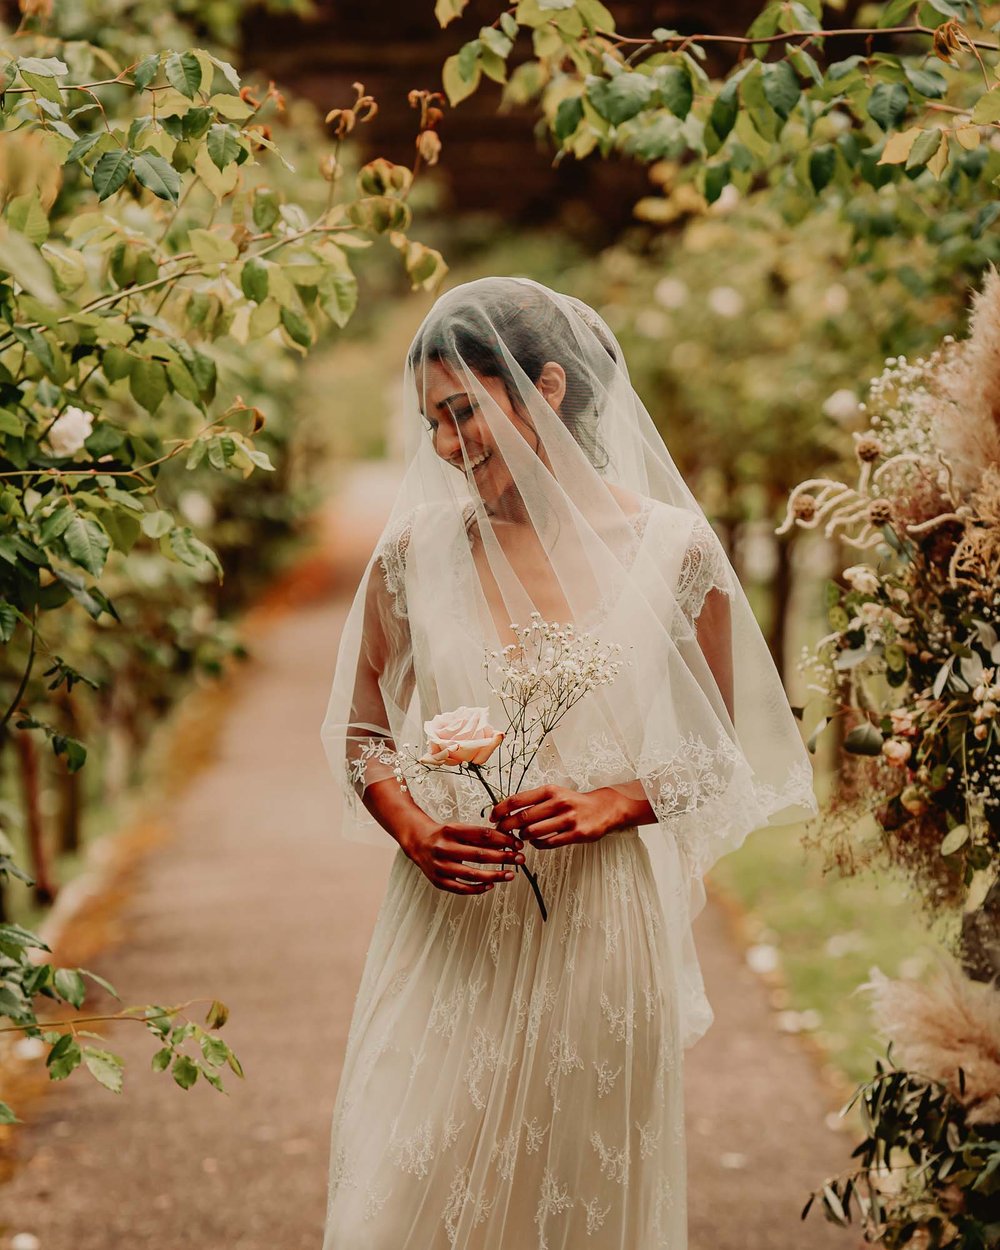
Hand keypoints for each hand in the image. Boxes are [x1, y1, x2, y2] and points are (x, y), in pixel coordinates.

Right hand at [400, 820, 525, 894]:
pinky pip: (461, 888)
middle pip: (479, 854)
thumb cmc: (444, 835)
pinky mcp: (438, 881)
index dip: (503, 839)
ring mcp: (440, 866)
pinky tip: (491, 884)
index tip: (517, 843)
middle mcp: (444, 848)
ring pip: (472, 874)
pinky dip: (478, 888)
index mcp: (450, 830)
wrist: (418, 842)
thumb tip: (507, 841)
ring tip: (510, 874)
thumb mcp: (459, 828)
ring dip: (495, 875)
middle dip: (503, 857)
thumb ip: (479, 835)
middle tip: (520, 859)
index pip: (482, 835)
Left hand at [490, 785, 622, 849]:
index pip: (518, 799)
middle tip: (502, 832)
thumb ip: (534, 800)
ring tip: (522, 837)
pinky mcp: (576, 834)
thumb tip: (506, 809)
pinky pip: (548, 843)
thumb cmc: (574, 802)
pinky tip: (537, 842)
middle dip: (507, 826)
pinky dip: (538, 845)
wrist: (603, 808)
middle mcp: (558, 803)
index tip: (492, 817)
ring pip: (533, 832)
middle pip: (522, 817)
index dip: (501, 809)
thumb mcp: (554, 794)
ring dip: (523, 837)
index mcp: (550, 790)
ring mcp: (568, 819)